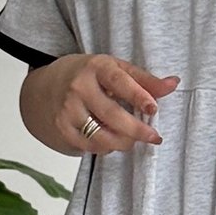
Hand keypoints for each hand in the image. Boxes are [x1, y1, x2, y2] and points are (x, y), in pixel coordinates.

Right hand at [38, 53, 179, 153]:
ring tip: (132, 140)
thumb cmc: (85, 76)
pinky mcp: (63, 129)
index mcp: (96, 67)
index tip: (154, 109)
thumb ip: (143, 79)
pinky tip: (111, 141)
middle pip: (112, 114)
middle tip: (153, 137)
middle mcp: (79, 87)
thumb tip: (174, 84)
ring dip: (123, 142)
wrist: (42, 88)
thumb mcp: (113, 69)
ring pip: (102, 135)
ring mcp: (68, 110)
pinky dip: (106, 147)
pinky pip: (91, 146)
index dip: (138, 95)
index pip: (119, 81)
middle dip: (136, 130)